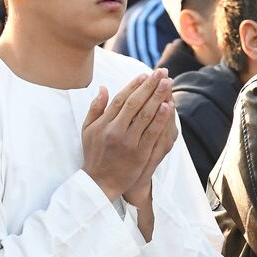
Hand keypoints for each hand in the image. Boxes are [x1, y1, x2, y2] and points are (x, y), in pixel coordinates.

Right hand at [81, 70, 170, 200]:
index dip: (134, 86)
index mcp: (103, 124)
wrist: (98, 183)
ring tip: (167, 84)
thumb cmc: (94, 155)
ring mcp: (128, 143)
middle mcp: (115, 131)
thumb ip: (95, 108)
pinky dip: (161, 119)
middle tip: (162, 72)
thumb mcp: (88, 130)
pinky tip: (168, 106)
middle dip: (150, 86)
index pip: (121, 99)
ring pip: (146, 116)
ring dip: (158, 97)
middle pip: (135, 103)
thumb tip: (103, 88)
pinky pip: (152, 133)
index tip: (144, 75)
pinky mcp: (139, 154)